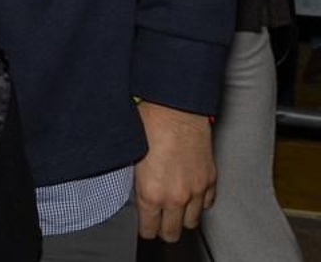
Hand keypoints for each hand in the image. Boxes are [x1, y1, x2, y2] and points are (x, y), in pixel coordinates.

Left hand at [134, 100, 215, 241]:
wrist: (175, 108)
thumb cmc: (149, 125)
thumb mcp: (130, 157)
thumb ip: (135, 183)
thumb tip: (132, 194)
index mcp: (151, 193)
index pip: (149, 230)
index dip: (144, 229)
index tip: (143, 226)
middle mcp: (176, 197)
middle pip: (172, 233)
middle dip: (164, 230)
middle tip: (158, 223)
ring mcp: (196, 190)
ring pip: (192, 221)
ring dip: (182, 217)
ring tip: (174, 209)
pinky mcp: (210, 179)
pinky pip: (207, 203)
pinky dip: (199, 202)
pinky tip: (190, 194)